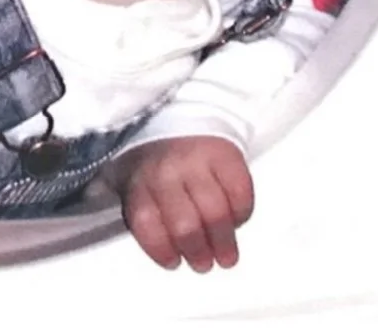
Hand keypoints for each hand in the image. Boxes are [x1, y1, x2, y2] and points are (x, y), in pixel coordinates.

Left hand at [111, 135, 254, 271]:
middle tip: (204, 264)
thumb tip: (169, 253)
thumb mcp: (136, 181)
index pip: (147, 223)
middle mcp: (167, 171)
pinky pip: (240, 195)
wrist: (176, 113)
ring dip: (224, 243)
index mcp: (139, 180)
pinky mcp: (227, 156)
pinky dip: (241, 215)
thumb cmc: (157, 159)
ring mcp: (198, 162)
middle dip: (197, 253)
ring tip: (226, 256)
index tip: (173, 262)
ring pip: (216, 214)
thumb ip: (147, 215)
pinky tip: (235, 221)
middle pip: (185, 226)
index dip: (161, 250)